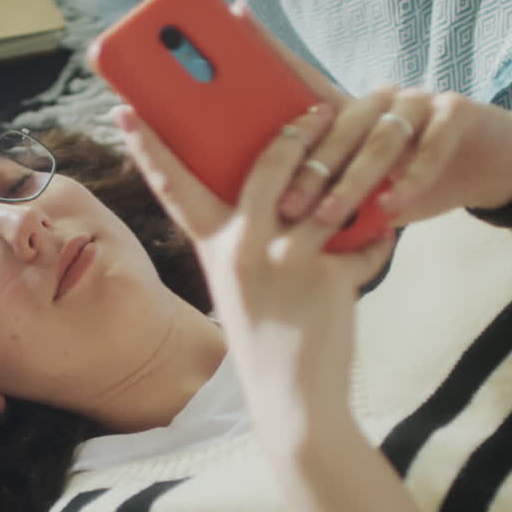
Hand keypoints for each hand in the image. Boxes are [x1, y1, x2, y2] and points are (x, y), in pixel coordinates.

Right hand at [115, 103, 395, 407]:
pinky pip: (365, 242)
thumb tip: (289, 188)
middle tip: (322, 110)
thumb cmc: (266, 340)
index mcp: (214, 247)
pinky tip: (386, 234)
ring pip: (329, 189)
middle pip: (273, 164)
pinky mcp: (329, 278)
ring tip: (379, 136)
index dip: (147, 147)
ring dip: (362, 160)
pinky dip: (379, 238)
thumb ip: (253, 240)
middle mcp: (244, 248)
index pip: (173, 187)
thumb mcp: (239, 285)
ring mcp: (286, 261)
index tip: (124, 111)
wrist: (294, 401)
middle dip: (302, 130)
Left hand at [238, 3, 511, 227]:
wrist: (488, 172)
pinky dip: (409, 179)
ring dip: (354, 182)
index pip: (304, 80)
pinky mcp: (455, 113)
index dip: (272, 50)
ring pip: (379, 140)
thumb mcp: (369, 192)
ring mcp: (418, 101)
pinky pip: (428, 147)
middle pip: (338, 127)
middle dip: (310, 170)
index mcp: (351, 112)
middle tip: (286, 206)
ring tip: (333, 215)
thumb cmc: (414, 182)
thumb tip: (285, 223)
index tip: (237, 15)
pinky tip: (391, 205)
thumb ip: (334, 196)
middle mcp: (380, 98)